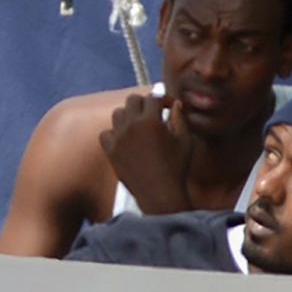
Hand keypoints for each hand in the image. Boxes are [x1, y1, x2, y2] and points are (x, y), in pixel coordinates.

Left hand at [97, 91, 192, 216]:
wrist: (159, 193)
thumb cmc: (176, 167)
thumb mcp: (185, 140)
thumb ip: (180, 118)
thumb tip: (176, 105)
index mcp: (151, 121)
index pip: (153, 97)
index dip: (163, 99)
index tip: (169, 106)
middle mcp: (131, 126)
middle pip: (132, 100)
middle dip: (145, 103)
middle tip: (153, 112)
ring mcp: (118, 138)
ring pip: (117, 113)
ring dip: (129, 115)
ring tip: (138, 124)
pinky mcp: (110, 151)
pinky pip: (105, 133)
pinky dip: (114, 133)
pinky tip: (124, 139)